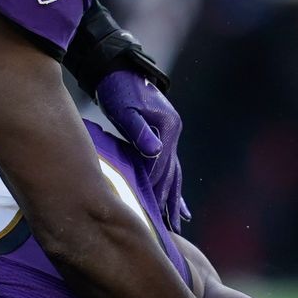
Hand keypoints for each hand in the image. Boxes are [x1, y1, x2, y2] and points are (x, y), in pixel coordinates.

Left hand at [95, 69, 187, 225]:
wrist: (118, 69)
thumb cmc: (117, 88)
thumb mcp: (125, 109)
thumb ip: (140, 131)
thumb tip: (155, 152)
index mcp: (168, 128)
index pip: (160, 165)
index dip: (154, 189)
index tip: (149, 211)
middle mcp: (173, 132)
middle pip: (171, 173)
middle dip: (169, 201)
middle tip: (170, 228)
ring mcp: (169, 134)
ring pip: (174, 172)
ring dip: (175, 197)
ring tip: (179, 220)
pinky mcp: (162, 135)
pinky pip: (169, 165)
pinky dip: (172, 183)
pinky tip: (176, 199)